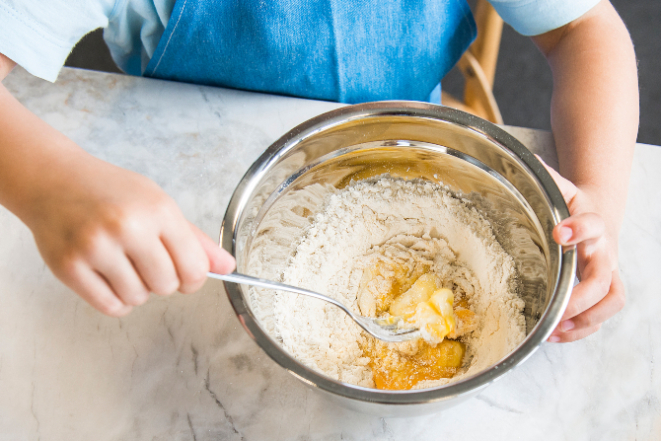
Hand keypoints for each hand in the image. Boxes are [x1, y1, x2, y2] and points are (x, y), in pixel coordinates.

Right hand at [24, 150, 234, 316]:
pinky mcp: (69, 266)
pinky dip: (116, 300)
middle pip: (166, 286)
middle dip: (163, 281)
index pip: (194, 268)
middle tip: (147, 261)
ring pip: (138, 298)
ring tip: (123, 263)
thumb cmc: (110, 192)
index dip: (194, 278)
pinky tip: (110, 277)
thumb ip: (194, 239)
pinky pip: (110, 306)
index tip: (186, 275)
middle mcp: (127, 227)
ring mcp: (95, 247)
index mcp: (157, 210)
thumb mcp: (158, 204)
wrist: (53, 179)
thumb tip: (228, 267)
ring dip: (136, 290)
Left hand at [541, 160, 624, 341]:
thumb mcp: (559, 188)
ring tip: (555, 329)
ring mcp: (608, 272)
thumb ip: (544, 179)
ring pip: (611, 301)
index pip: (593, 224)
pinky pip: (602, 315)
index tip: (560, 232)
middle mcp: (604, 250)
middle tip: (556, 304)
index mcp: (591, 222)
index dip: (580, 229)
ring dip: (586, 319)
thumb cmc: (573, 205)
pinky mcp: (605, 290)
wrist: (598, 214)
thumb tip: (523, 161)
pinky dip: (583, 328)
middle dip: (582, 296)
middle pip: (605, 278)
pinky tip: (556, 333)